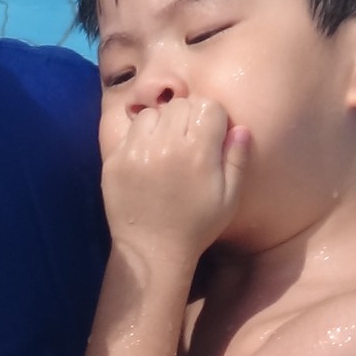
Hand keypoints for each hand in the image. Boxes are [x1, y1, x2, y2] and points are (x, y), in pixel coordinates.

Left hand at [101, 97, 249, 259]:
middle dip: (188, 118)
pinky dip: (140, 139)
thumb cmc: (196, 225)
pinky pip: (130, 132)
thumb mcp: (229, 198)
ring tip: (166, 149)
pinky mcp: (115, 160)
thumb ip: (238, 160)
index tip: (210, 137)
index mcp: (198, 152)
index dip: (212, 119)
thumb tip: (240, 128)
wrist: (151, 251)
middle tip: (188, 144)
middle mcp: (166, 144)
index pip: (208, 106)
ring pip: (153, 113)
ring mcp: (136, 151)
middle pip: (180, 105)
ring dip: (162, 124)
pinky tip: (147, 161)